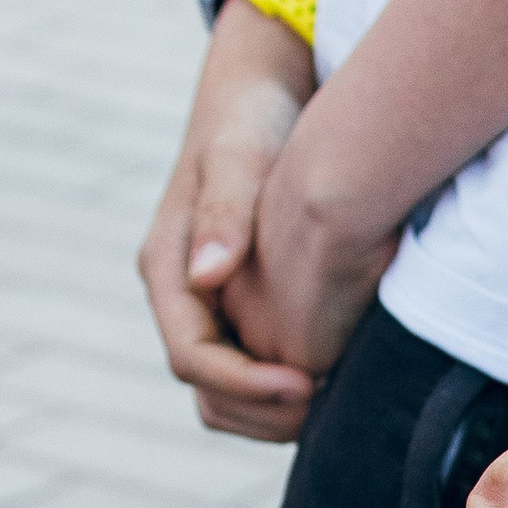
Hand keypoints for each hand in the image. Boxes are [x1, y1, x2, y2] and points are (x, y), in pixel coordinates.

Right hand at [138, 0, 321, 443]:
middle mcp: (183, 297)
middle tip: (329, 406)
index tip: (305, 384)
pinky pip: (259, 370)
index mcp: (166, 271)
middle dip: (264, 412)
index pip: (191, 359)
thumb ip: (224, 212)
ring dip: (278, 411)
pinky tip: (342, 374)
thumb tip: (206, 275)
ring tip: (337, 399)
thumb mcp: (239, 157)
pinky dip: (292, 386)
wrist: (262, 95)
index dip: (245, 385)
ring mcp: (211, 306)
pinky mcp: (243, 305)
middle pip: (209, 391)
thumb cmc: (250, 119)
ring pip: (230, 393)